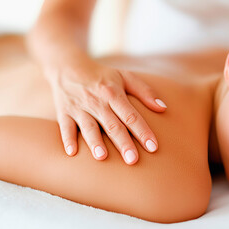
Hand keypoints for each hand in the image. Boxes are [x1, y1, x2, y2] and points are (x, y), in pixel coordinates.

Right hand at [50, 62, 166, 164]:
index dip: (142, 131)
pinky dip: (67, 139)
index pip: (130, 115)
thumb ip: (145, 92)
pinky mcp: (64, 113)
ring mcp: (79, 108)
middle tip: (133, 160)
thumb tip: (163, 109)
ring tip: (102, 157)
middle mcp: (97, 102)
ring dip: (95, 142)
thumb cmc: (102, 77)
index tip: (153, 147)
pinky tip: (72, 153)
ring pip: (89, 127)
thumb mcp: (125, 77)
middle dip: (123, 142)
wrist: (68, 67)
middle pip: (112, 125)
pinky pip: (65, 127)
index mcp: (114, 93)